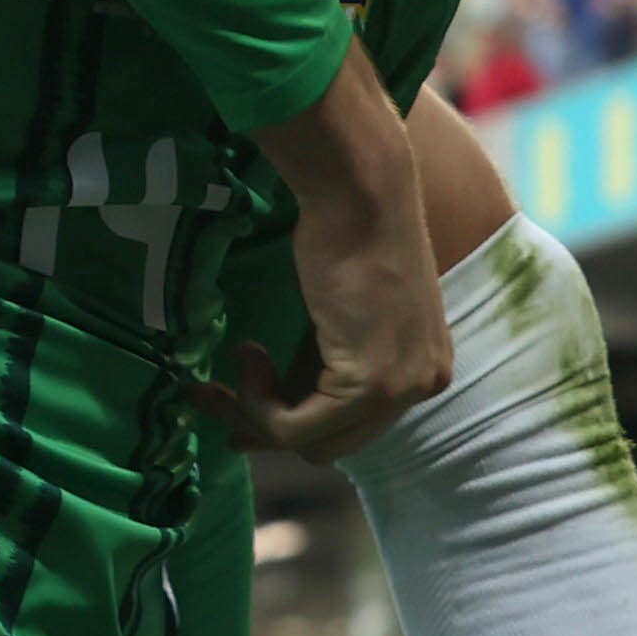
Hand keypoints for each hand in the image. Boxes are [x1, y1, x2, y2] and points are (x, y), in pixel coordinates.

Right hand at [229, 48, 447, 461]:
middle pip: (333, 445)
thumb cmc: (343, 229)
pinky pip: (297, 427)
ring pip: (312, 444)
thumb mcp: (337, 312)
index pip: (353, 428)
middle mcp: (426, 384)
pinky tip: (249, 353)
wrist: (357, 190)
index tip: (235, 401)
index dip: (288, 422)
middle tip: (210, 396)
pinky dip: (260, 403)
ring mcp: (403, 388)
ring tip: (238, 361)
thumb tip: (259, 418)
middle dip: (265, 427)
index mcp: (426, 367)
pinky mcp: (372, 385)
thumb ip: (318, 363)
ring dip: (258, 413)